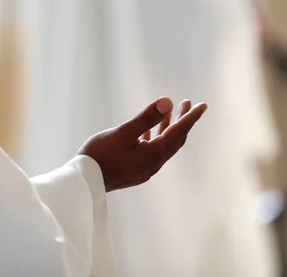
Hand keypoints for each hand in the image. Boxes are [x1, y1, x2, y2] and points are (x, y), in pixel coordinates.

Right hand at [78, 98, 207, 191]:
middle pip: (174, 140)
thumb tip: (168, 102)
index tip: (203, 105)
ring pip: (162, 146)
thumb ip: (146, 118)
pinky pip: (151, 151)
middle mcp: (153, 164)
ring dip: (167, 129)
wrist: (83, 184)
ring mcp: (143, 169)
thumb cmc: (100, 156)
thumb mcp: (123, 133)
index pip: (178, 133)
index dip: (190, 118)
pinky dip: (154, 138)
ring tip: (170, 114)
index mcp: (153, 155)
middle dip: (182, 122)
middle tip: (187, 104)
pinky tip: (147, 132)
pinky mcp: (134, 170)